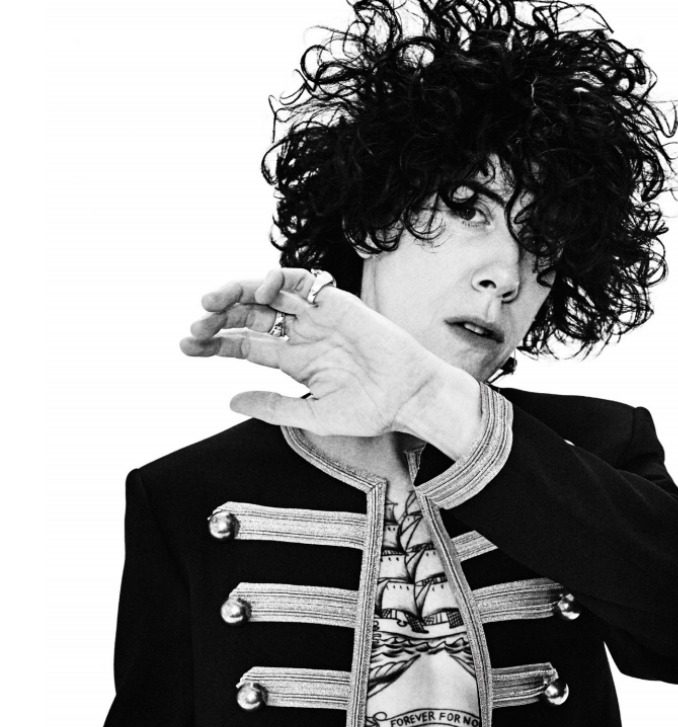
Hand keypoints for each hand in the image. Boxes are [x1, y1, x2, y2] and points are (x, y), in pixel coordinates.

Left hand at [179, 268, 448, 436]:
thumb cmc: (370, 411)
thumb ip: (273, 406)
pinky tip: (260, 291)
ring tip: (210, 303)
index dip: (214, 344)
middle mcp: (300, 334)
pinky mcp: (335, 301)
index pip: (244, 345)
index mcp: (292, 361)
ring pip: (266, 294)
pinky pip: (300, 281)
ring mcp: (316, 316)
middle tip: (195, 326)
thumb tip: (230, 400)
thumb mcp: (312, 415)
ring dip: (236, 293)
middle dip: (217, 317)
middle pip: (248, 315)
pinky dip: (278, 278)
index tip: (186, 347)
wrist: (410, 397)